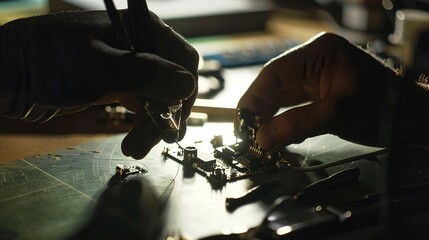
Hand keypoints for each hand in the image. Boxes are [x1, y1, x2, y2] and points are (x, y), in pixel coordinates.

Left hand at [0, 10, 198, 158]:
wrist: (9, 74)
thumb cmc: (51, 64)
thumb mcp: (101, 69)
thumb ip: (148, 75)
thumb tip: (188, 85)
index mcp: (143, 30)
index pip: (184, 62)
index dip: (184, 93)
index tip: (173, 122)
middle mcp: (141, 46)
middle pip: (173, 83)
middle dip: (167, 115)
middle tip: (153, 143)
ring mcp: (129, 66)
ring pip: (159, 97)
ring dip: (153, 125)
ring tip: (136, 148)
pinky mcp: (116, 84)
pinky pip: (141, 104)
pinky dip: (140, 124)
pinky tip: (132, 140)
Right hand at [237, 32, 398, 149]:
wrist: (410, 117)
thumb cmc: (380, 108)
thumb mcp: (336, 115)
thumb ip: (295, 125)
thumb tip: (261, 140)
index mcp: (319, 52)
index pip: (275, 72)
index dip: (254, 97)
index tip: (241, 120)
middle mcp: (313, 60)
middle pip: (275, 83)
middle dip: (259, 108)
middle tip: (245, 132)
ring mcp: (316, 75)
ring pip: (281, 94)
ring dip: (268, 115)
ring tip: (255, 136)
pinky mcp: (319, 90)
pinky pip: (292, 103)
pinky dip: (282, 118)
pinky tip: (272, 132)